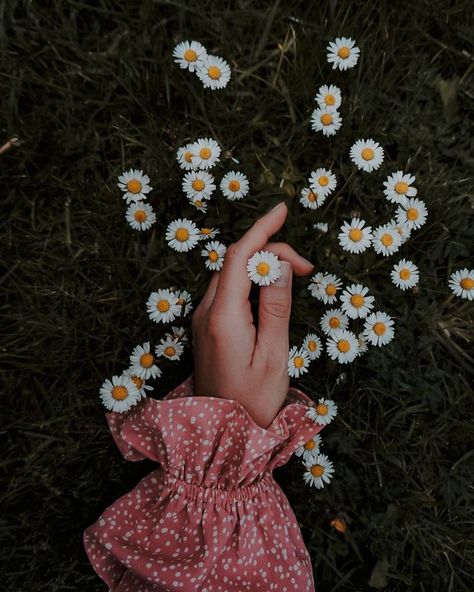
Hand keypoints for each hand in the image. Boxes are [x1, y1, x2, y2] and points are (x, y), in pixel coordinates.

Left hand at [191, 201, 313, 428]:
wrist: (221, 435)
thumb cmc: (253, 403)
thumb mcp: (274, 354)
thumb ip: (277, 306)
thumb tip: (281, 264)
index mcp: (222, 317)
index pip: (238, 257)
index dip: (261, 229)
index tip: (283, 209)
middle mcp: (206, 312)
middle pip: (234, 262)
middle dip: (269, 251)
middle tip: (306, 268)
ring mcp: (203, 320)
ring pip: (231, 275)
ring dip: (261, 267)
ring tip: (294, 277)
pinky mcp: (207, 327)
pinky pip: (228, 291)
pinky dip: (250, 282)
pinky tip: (270, 291)